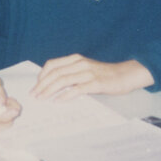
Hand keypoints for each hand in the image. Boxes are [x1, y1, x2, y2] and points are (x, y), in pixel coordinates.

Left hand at [32, 54, 153, 100]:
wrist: (126, 75)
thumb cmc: (104, 75)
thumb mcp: (85, 69)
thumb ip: (72, 73)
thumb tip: (53, 85)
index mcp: (76, 59)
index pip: (52, 64)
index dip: (42, 75)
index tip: (36, 86)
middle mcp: (80, 63)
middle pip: (55, 73)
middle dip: (42, 85)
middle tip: (34, 95)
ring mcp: (88, 72)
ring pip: (63, 80)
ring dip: (50, 90)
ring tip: (42, 99)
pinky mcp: (95, 83)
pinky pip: (77, 89)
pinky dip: (65, 95)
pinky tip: (58, 101)